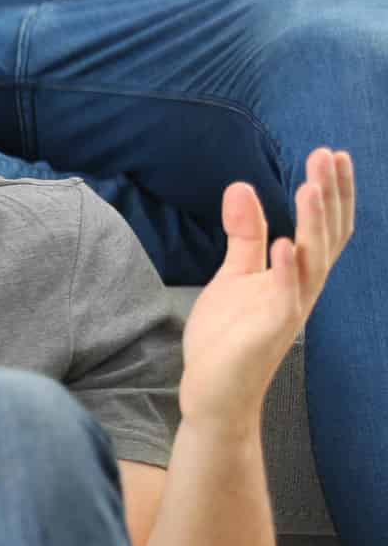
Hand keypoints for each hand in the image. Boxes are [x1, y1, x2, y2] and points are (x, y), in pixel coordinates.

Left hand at [179, 150, 354, 434]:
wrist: (214, 392)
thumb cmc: (228, 336)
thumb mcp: (235, 274)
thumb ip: (245, 235)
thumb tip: (241, 186)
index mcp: (297, 274)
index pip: (325, 227)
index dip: (332, 192)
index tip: (331, 153)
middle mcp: (303, 289)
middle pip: (327, 236)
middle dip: (329, 196)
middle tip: (327, 154)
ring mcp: (289, 310)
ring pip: (313, 262)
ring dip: (313, 225)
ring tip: (310, 187)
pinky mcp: (270, 331)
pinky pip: (285, 298)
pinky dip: (287, 271)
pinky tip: (285, 245)